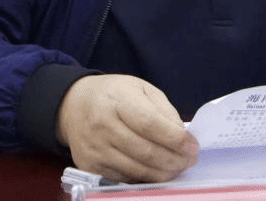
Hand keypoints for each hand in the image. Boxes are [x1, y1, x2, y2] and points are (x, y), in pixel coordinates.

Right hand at [56, 74, 198, 182]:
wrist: (73, 105)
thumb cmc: (114, 94)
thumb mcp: (141, 88)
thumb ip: (163, 110)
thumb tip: (182, 137)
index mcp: (118, 99)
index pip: (150, 124)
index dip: (174, 139)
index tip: (192, 146)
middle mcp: (103, 125)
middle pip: (146, 151)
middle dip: (174, 160)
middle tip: (190, 160)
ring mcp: (95, 148)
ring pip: (137, 169)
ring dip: (164, 172)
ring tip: (178, 167)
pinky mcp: (90, 166)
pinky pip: (125, 177)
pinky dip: (146, 177)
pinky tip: (157, 170)